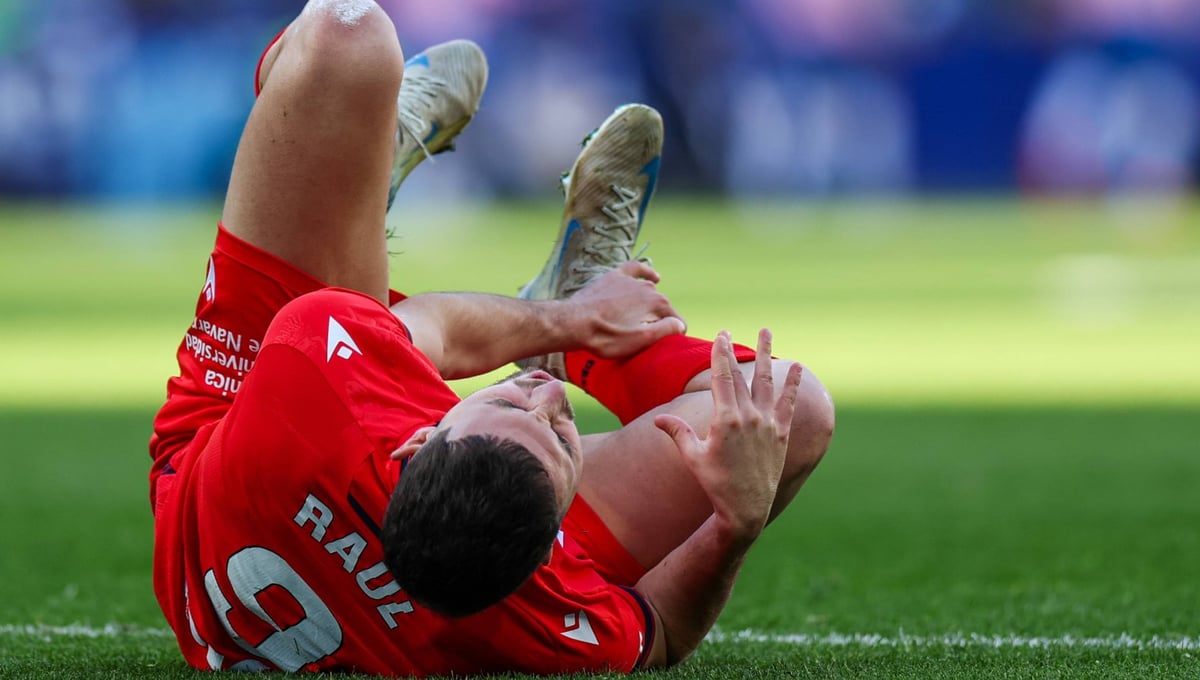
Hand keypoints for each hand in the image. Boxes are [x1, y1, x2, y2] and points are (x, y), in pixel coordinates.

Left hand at [566, 261, 685, 357]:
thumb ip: (666, 331)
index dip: (673, 335)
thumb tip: (680, 325)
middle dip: (659, 321)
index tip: (665, 345)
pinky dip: (646, 272)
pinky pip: (635, 269)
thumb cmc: (606, 337)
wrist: (574, 323)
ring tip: (640, 321)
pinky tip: (654, 277)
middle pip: (662, 308)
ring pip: (649, 291)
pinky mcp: (614, 277)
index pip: (676, 322)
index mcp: (657, 304)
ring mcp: (630, 280)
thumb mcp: (640, 340)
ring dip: (649, 305)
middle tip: (644, 337)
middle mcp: (647, 288)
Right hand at [653, 330, 801, 539]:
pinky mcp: (781, 433)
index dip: (720, 354)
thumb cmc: (715, 483)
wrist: (746, 508)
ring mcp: (768, 424)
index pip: (722, 378)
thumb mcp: (693, 457)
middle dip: (733, 352)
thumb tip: (657, 419)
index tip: (719, 336)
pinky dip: (793, 384)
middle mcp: (749, 417)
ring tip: (767, 331)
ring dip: (767, 355)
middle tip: (729, 332)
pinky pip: (789, 403)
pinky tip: (798, 366)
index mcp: (725, 420)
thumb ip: (677, 433)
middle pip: (740, 375)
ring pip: (767, 381)